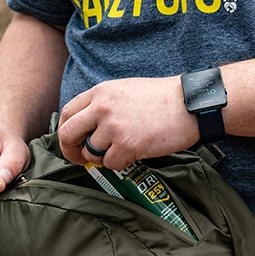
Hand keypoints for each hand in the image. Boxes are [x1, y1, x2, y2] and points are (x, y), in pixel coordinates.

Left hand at [57, 75, 199, 169]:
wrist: (188, 105)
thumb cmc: (161, 99)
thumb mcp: (124, 91)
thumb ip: (102, 105)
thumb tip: (86, 127)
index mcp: (100, 92)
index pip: (67, 113)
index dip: (66, 132)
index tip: (72, 142)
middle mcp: (102, 108)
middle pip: (68, 134)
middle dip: (70, 151)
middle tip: (80, 159)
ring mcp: (113, 127)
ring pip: (90, 153)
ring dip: (102, 158)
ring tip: (120, 151)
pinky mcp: (127, 145)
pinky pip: (110, 164)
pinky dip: (120, 163)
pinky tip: (133, 154)